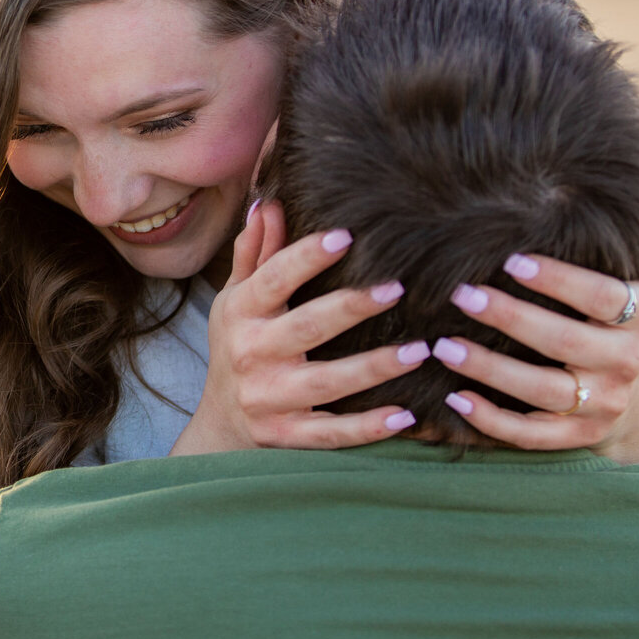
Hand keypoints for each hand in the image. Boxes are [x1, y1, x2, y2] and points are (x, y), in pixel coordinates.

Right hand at [170, 200, 429, 455]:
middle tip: (397, 288)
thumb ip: (255, 253)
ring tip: (419, 351)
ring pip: (325, 384)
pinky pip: (330, 433)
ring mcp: (268, 399)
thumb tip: (267, 202)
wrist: (220, 423)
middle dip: (351, 308)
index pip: (274, 279)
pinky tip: (405, 415)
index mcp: (242, 312)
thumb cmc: (238, 345)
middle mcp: (252, 354)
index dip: (306, 257)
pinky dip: (367, 428)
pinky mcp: (285, 437)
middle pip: (306, 328)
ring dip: (373, 368)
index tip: (347, 236)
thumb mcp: (236, 298)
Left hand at [433, 214, 638, 460]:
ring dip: (490, 370)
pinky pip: (531, 434)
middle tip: (463, 294)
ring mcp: (600, 406)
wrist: (636, 401)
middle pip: (565, 343)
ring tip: (444, 346)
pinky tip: (455, 397)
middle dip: (511, 318)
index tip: (512, 260)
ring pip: (542, 392)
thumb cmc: (625, 325)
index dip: (561, 280)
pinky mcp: (575, 438)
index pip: (604, 298)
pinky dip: (492, 421)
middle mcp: (625, 365)